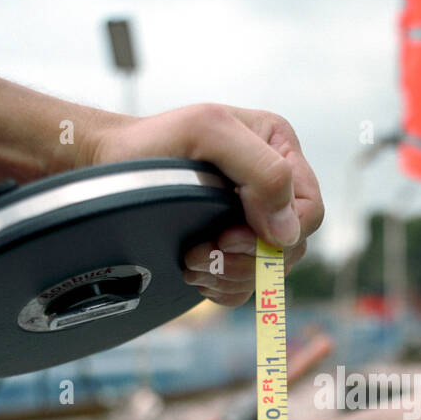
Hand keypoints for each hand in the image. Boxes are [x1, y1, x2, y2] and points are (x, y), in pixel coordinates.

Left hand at [84, 103, 323, 306]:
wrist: (111, 165)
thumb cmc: (155, 142)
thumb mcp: (210, 131)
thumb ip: (263, 170)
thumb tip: (289, 230)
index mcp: (280, 149)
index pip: (309, 209)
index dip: (280, 234)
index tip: (230, 234)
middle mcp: (275, 186)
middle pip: (291, 247)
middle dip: (248, 258)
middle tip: (204, 249)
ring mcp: (255, 219)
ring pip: (270, 272)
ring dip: (231, 275)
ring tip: (192, 259)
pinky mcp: (233, 248)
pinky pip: (247, 286)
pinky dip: (223, 288)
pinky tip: (197, 273)